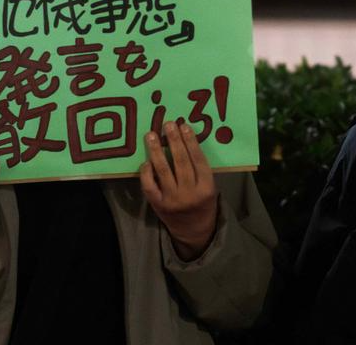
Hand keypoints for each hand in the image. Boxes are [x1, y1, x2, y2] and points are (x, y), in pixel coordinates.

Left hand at [140, 121, 218, 260]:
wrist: (194, 231)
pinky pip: (150, 186)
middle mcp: (190, 193)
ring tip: (151, 135)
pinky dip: (147, 173)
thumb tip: (184, 140)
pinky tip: (146, 161)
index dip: (191, 142)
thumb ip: (199, 169)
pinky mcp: (158, 205)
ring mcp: (172, 200)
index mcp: (206, 188)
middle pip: (181, 162)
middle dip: (174, 141)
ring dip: (156, 151)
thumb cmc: (203, 203)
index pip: (198, 160)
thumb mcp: (209, 187)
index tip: (184, 126)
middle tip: (168, 124)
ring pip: (163, 171)